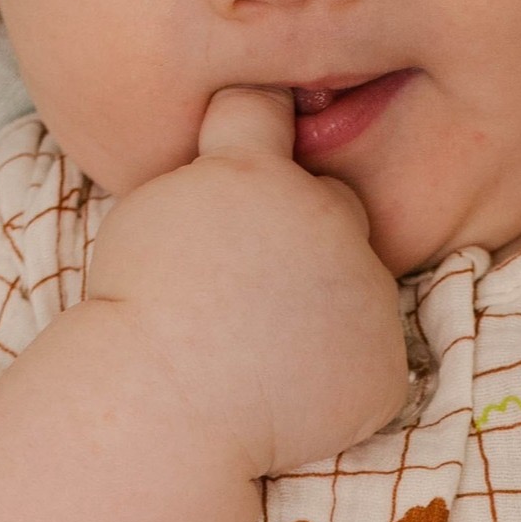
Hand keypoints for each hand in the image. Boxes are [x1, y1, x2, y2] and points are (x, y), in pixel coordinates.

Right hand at [80, 87, 409, 482]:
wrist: (159, 412)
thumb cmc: (136, 319)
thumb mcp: (154, 215)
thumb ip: (211, 177)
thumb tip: (246, 169)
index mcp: (258, 174)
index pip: (266, 109)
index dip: (255, 125)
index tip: (250, 143)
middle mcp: (326, 219)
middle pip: (335, 203)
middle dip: (305, 230)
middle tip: (248, 286)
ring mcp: (366, 295)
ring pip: (358, 283)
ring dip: (327, 303)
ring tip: (261, 350)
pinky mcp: (384, 366)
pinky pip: (370, 360)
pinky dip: (340, 378)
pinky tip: (286, 396)